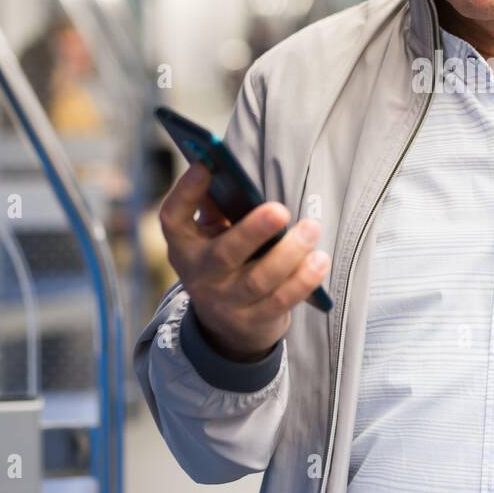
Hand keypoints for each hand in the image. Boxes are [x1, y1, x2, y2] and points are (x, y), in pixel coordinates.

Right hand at [158, 163, 330, 360]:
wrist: (227, 326)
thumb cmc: (226, 262)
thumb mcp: (212, 235)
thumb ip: (218, 206)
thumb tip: (228, 170)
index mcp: (185, 246)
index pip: (173, 217)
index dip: (186, 192)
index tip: (206, 166)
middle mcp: (199, 276)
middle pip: (224, 254)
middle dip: (253, 230)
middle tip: (280, 210)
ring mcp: (225, 303)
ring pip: (259, 280)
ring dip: (289, 254)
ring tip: (312, 229)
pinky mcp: (253, 322)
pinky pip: (281, 301)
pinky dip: (303, 281)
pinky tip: (319, 260)